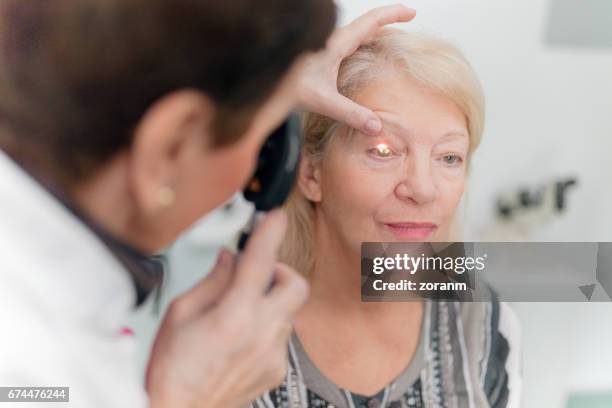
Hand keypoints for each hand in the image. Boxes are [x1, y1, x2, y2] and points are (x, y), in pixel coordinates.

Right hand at [145, 209, 307, 407]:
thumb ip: (212, 281)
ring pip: (288, 310)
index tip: (274, 217)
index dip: (269, 233)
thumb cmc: (172, 369)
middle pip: (296, 284)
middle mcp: (262, 335)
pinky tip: (242, 338)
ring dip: (269, 301)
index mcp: (234, 317)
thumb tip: (230, 259)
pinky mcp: (277, 370)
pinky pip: (282, 335)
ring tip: (238, 312)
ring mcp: (273, 355)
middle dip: (280, 271)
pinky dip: (267, 327)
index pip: (260, 262)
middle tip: (256, 273)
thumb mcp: (180, 313)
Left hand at [296, 4, 415, 135]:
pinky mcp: (318, 53)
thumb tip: (377, 127)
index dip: (393, 14)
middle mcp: (331, 39)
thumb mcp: (323, 100)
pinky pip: (346, 41)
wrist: (261, 78)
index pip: (371, 21)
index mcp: (336, 42)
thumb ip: (350, 113)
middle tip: (406, 23)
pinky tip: (361, 55)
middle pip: (365, 23)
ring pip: (354, 32)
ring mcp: (324, 45)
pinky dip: (361, 42)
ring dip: (373, 32)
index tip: (412, 12)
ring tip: (389, 38)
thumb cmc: (287, 85)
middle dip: (388, 21)